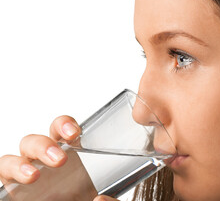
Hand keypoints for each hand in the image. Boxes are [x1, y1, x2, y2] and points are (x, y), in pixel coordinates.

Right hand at [0, 115, 120, 200]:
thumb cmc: (87, 196)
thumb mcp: (105, 194)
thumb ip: (111, 198)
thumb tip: (101, 200)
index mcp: (70, 152)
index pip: (63, 128)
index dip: (65, 124)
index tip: (75, 134)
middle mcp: (46, 159)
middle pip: (36, 141)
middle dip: (44, 145)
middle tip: (60, 160)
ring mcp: (29, 173)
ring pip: (15, 157)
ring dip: (21, 163)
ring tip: (33, 176)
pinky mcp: (16, 190)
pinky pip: (3, 174)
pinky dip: (9, 172)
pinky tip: (20, 182)